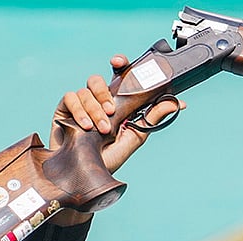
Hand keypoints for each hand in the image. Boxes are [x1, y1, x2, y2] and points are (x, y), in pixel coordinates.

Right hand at [49, 55, 184, 225]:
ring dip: (95, 109)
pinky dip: (80, 111)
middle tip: (112, 111)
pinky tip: (85, 126)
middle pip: (97, 79)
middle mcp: (97, 101)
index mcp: (114, 103)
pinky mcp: (64, 110)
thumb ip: (153, 117)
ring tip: (101, 129)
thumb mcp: (135, 136)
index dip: (118, 64)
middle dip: (104, 92)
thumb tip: (178, 103)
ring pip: (86, 90)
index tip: (118, 62)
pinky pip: (70, 98)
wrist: (85, 176)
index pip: (116, 77)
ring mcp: (80, 105)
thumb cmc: (109, 158)